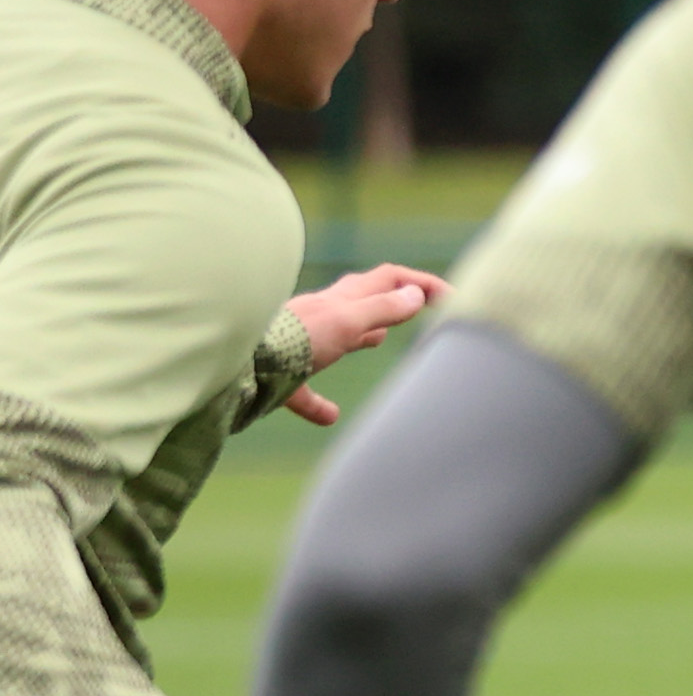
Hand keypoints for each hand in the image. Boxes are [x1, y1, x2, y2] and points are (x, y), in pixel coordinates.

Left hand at [277, 262, 446, 426]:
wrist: (237, 364)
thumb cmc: (292, 338)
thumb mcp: (347, 321)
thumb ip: (382, 310)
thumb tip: (416, 296)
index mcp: (342, 300)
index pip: (389, 278)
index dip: (421, 283)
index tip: (452, 297)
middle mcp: (322, 317)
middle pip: (364, 300)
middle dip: (394, 300)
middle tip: (422, 309)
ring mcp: (302, 344)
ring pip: (337, 334)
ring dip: (362, 333)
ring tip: (380, 340)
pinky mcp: (283, 376)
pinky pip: (305, 388)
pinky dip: (320, 401)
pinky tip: (330, 416)